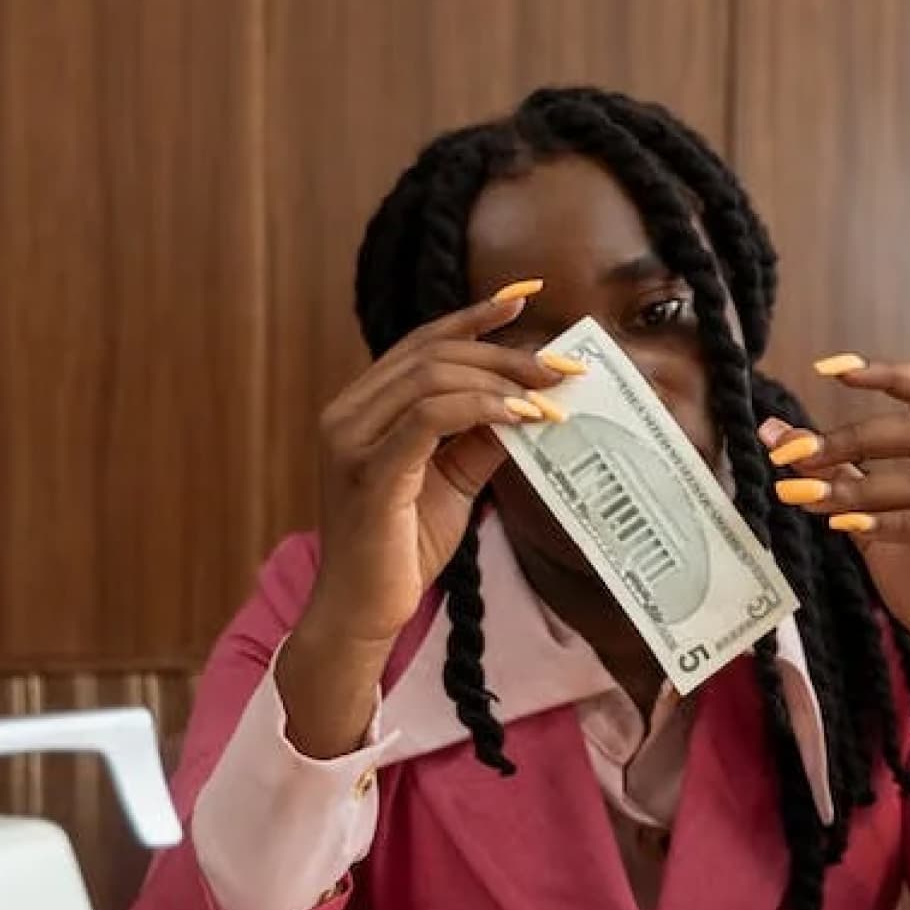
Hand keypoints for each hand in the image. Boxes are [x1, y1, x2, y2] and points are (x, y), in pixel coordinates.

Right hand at [277, 284, 564, 759]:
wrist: (361, 614)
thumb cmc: (401, 550)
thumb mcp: (451, 482)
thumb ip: (479, 438)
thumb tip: (530, 403)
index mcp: (361, 408)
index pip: (421, 343)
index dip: (473, 315)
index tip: (525, 295)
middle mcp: (347, 414)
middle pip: (433, 353)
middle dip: (506, 354)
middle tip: (562, 369)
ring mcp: (351, 441)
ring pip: (432, 377)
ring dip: (501, 382)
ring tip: (550, 400)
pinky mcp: (369, 474)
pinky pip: (430, 417)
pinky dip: (482, 408)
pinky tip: (521, 417)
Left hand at [761, 359, 909, 711]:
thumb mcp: (872, 523)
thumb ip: (837, 477)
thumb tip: (776, 434)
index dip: (884, 374)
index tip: (827, 369)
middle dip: (849, 438)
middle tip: (793, 455)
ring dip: (859, 487)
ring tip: (805, 498)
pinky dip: (892, 522)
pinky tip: (848, 527)